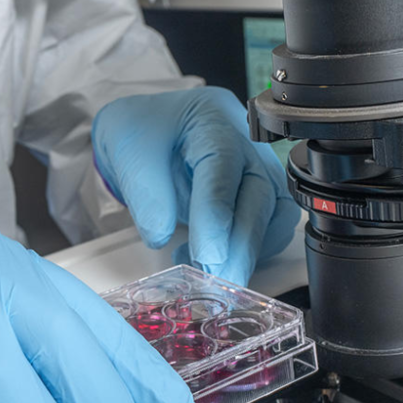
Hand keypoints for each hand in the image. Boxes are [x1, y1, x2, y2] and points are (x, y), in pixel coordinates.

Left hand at [92, 87, 300, 285]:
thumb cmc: (143, 129)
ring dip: (248, 253)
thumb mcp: (129, 151)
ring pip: (274, 216)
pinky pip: (269, 229)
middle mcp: (246, 145)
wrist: (150, 127)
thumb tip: (161, 235)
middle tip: (215, 281)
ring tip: (207, 272)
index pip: (224, 167)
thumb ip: (146, 194)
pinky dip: (248, 252)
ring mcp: (258, 170)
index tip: (207, 254)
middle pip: (260, 196)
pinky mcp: (259, 196)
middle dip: (240, 247)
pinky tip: (214, 261)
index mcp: (213, 121)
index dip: (217, 215)